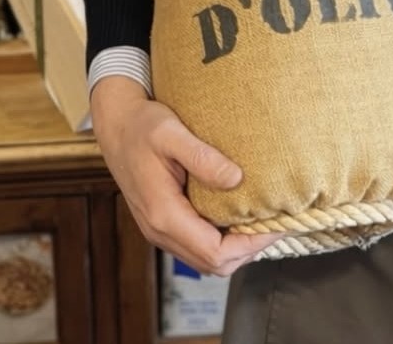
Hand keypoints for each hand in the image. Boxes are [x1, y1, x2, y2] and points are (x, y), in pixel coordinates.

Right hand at [90, 75, 283, 274]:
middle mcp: (160, 230)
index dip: (249, 245)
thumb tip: (236, 179)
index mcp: (164, 214)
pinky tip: (238, 219)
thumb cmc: (142, 126)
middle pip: (212, 265)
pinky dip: (221, 242)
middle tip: (276, 225)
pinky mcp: (162, 223)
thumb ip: (203, 158)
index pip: (214, 252)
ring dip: (236, 250)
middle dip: (248, 251)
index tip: (275, 226)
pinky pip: (196, 246)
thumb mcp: (172, 133)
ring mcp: (159, 230)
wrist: (116, 126)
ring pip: (204, 260)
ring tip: (263, 223)